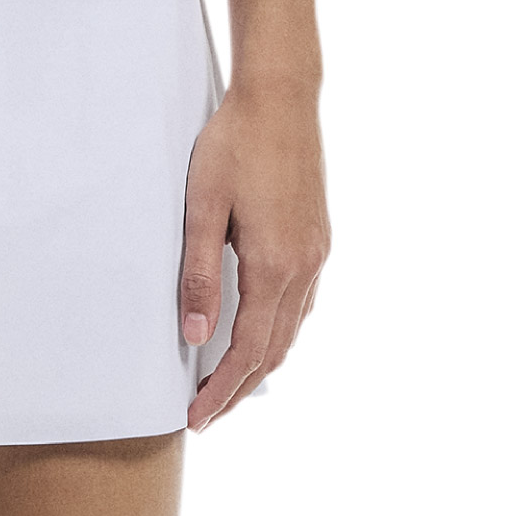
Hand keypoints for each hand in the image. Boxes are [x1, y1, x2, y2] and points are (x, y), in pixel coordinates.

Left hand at [178, 78, 326, 429]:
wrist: (282, 98)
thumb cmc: (235, 144)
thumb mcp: (202, 207)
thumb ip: (200, 275)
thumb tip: (197, 337)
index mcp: (274, 265)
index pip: (247, 350)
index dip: (221, 390)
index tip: (196, 417)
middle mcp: (304, 267)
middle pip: (273, 351)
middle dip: (239, 389)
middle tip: (206, 416)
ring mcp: (317, 254)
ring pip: (292, 331)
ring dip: (259, 364)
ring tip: (226, 386)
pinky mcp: (319, 239)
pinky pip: (302, 305)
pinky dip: (279, 333)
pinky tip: (259, 334)